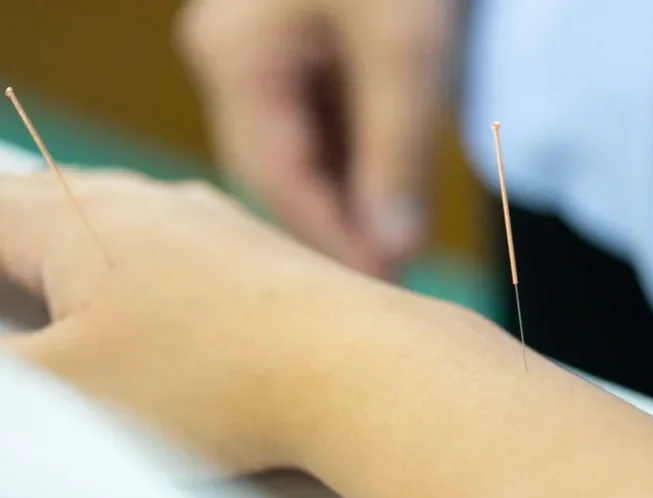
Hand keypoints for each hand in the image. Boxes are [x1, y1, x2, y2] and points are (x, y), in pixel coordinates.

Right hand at [0, 169, 402, 472]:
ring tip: (67, 280)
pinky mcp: (256, 249)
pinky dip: (148, 260)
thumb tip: (10, 340)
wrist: (353, 367)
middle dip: (16, 238)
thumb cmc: (212, 376)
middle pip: (50, 203)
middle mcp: (147, 201)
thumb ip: (13, 357)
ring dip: (82, 244)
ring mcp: (210, 219)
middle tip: (13, 273)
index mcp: (79, 219)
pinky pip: (181, 241)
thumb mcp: (70, 383)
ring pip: (120, 215)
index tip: (3, 292)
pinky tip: (162, 295)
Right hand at [176, 0, 460, 278]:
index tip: (382, 284)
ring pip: (301, 151)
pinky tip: (389, 192)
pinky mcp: (292, 45)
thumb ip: (398, 151)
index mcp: (238, 58)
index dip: (333, 238)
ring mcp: (257, 52)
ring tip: (398, 245)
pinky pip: (318, 121)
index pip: (280, 178)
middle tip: (391, 279)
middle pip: (281, 171)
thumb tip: (397, 248)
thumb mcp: (406, 45)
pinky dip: (356, 160)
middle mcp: (232, 60)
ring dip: (349, 197)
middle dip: (338, 225)